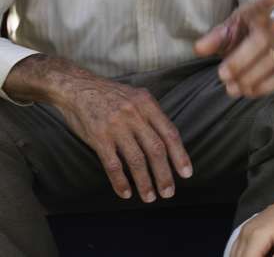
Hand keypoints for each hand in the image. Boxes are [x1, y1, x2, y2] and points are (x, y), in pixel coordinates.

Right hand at [55, 73, 192, 202]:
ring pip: (136, 160)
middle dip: (164, 174)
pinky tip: (125, 193)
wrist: (77, 87)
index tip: (186, 174)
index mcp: (148, 105)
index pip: (170, 133)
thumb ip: (152, 115)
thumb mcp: (136, 97)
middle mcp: (134, 115)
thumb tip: (168, 140)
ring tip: (150, 197)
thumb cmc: (110, 95)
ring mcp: (116, 126)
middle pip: (156, 150)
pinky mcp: (98, 137)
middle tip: (169, 193)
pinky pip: (112, 164)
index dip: (180, 155)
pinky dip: (120, 181)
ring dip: (145, 182)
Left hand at [195, 0, 273, 97]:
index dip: (269, 2)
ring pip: (272, 62)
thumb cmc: (240, 35)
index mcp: (256, 15)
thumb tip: (199, 49)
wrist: (261, 44)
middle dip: (242, 61)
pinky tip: (249, 92)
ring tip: (231, 88)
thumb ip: (212, 39)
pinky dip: (265, 88)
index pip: (262, 6)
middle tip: (222, 76)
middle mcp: (273, 29)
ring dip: (250, 78)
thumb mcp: (225, 31)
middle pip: (262, 42)